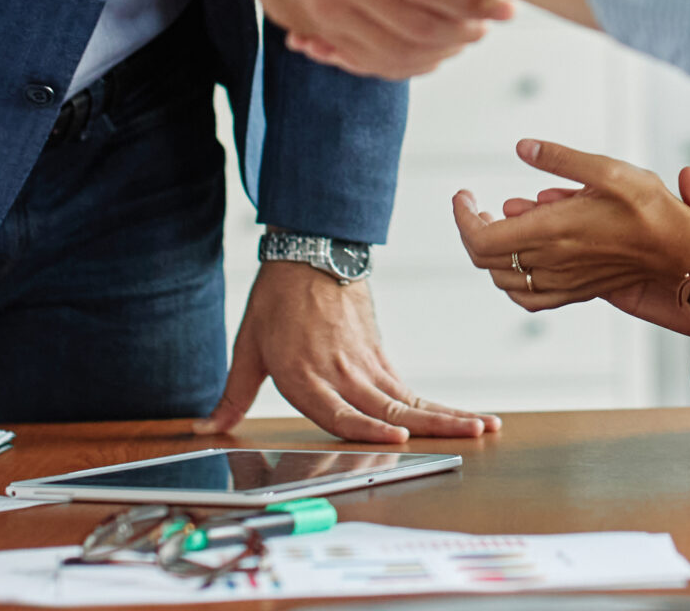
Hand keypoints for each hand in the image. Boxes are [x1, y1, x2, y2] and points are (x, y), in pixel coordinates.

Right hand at [174, 0, 507, 77]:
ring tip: (465, 37)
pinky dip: (405, 63)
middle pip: (414, 21)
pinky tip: (430, 51)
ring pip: (394, 49)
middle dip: (461, 30)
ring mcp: (322, 4)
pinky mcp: (314, 27)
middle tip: (487, 24)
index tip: (499, 1)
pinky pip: (368, 60)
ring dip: (439, 51)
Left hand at [192, 260, 499, 442]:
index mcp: (305, 375)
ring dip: (449, 415)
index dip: (370, 428)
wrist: (310, 250)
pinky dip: (436, 405)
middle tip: (474, 436)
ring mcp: (365, 364)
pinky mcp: (378, 355)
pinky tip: (461, 417)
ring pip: (410, 400)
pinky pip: (408, 389)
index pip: (341, 411)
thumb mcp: (248, 346)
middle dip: (434, 426)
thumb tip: (205, 426)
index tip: (400, 438)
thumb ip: (233, 394)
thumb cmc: (276, 299)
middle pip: (392, 408)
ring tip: (484, 426)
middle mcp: (341, 373)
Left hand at [452, 140, 689, 334]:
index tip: (463, 194)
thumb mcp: (607, 169)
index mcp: (550, 232)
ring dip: (491, 253)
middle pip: (486, 259)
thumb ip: (560, 158)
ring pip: (504, 280)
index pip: (480, 238)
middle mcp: (552, 263)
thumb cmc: (649, 208)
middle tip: (475, 204)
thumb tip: (523, 146)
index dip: (462, 217)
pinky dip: (512, 281)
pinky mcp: (577, 291)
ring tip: (498, 223)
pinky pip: (529, 298)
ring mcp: (563, 281)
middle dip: (472, 229)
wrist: (681, 252)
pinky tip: (521, 260)